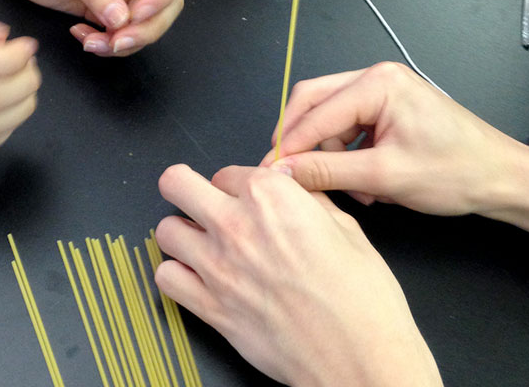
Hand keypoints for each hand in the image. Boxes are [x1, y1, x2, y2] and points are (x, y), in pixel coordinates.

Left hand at [0, 0, 188, 55]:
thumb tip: (122, 19)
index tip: (138, 12)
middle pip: (166, 0)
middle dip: (148, 27)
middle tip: (117, 42)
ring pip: (145, 22)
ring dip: (125, 41)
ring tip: (92, 44)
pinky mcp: (100, 8)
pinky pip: (119, 31)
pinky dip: (107, 43)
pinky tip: (82, 37)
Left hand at [155, 164, 441, 386]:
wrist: (361, 359)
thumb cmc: (363, 299)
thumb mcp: (346, 227)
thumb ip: (308, 198)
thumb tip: (290, 185)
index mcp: (272, 196)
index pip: (228, 171)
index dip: (239, 184)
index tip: (246, 196)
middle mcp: (237, 224)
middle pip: (176, 183)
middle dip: (187, 188)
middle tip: (201, 201)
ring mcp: (217, 266)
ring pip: (166, 230)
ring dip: (183, 232)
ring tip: (202, 242)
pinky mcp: (210, 308)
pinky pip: (166, 278)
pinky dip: (177, 275)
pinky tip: (197, 277)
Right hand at [262, 62, 528, 220]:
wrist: (501, 179)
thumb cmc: (456, 172)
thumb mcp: (383, 176)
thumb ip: (327, 170)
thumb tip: (283, 171)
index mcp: (378, 83)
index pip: (316, 112)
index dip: (289, 144)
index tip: (269, 171)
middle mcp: (376, 77)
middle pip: (315, 102)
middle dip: (302, 140)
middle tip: (289, 172)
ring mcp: (382, 90)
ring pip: (330, 118)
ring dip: (330, 153)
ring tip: (352, 188)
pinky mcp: (387, 107)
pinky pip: (349, 126)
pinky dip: (347, 153)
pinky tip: (364, 182)